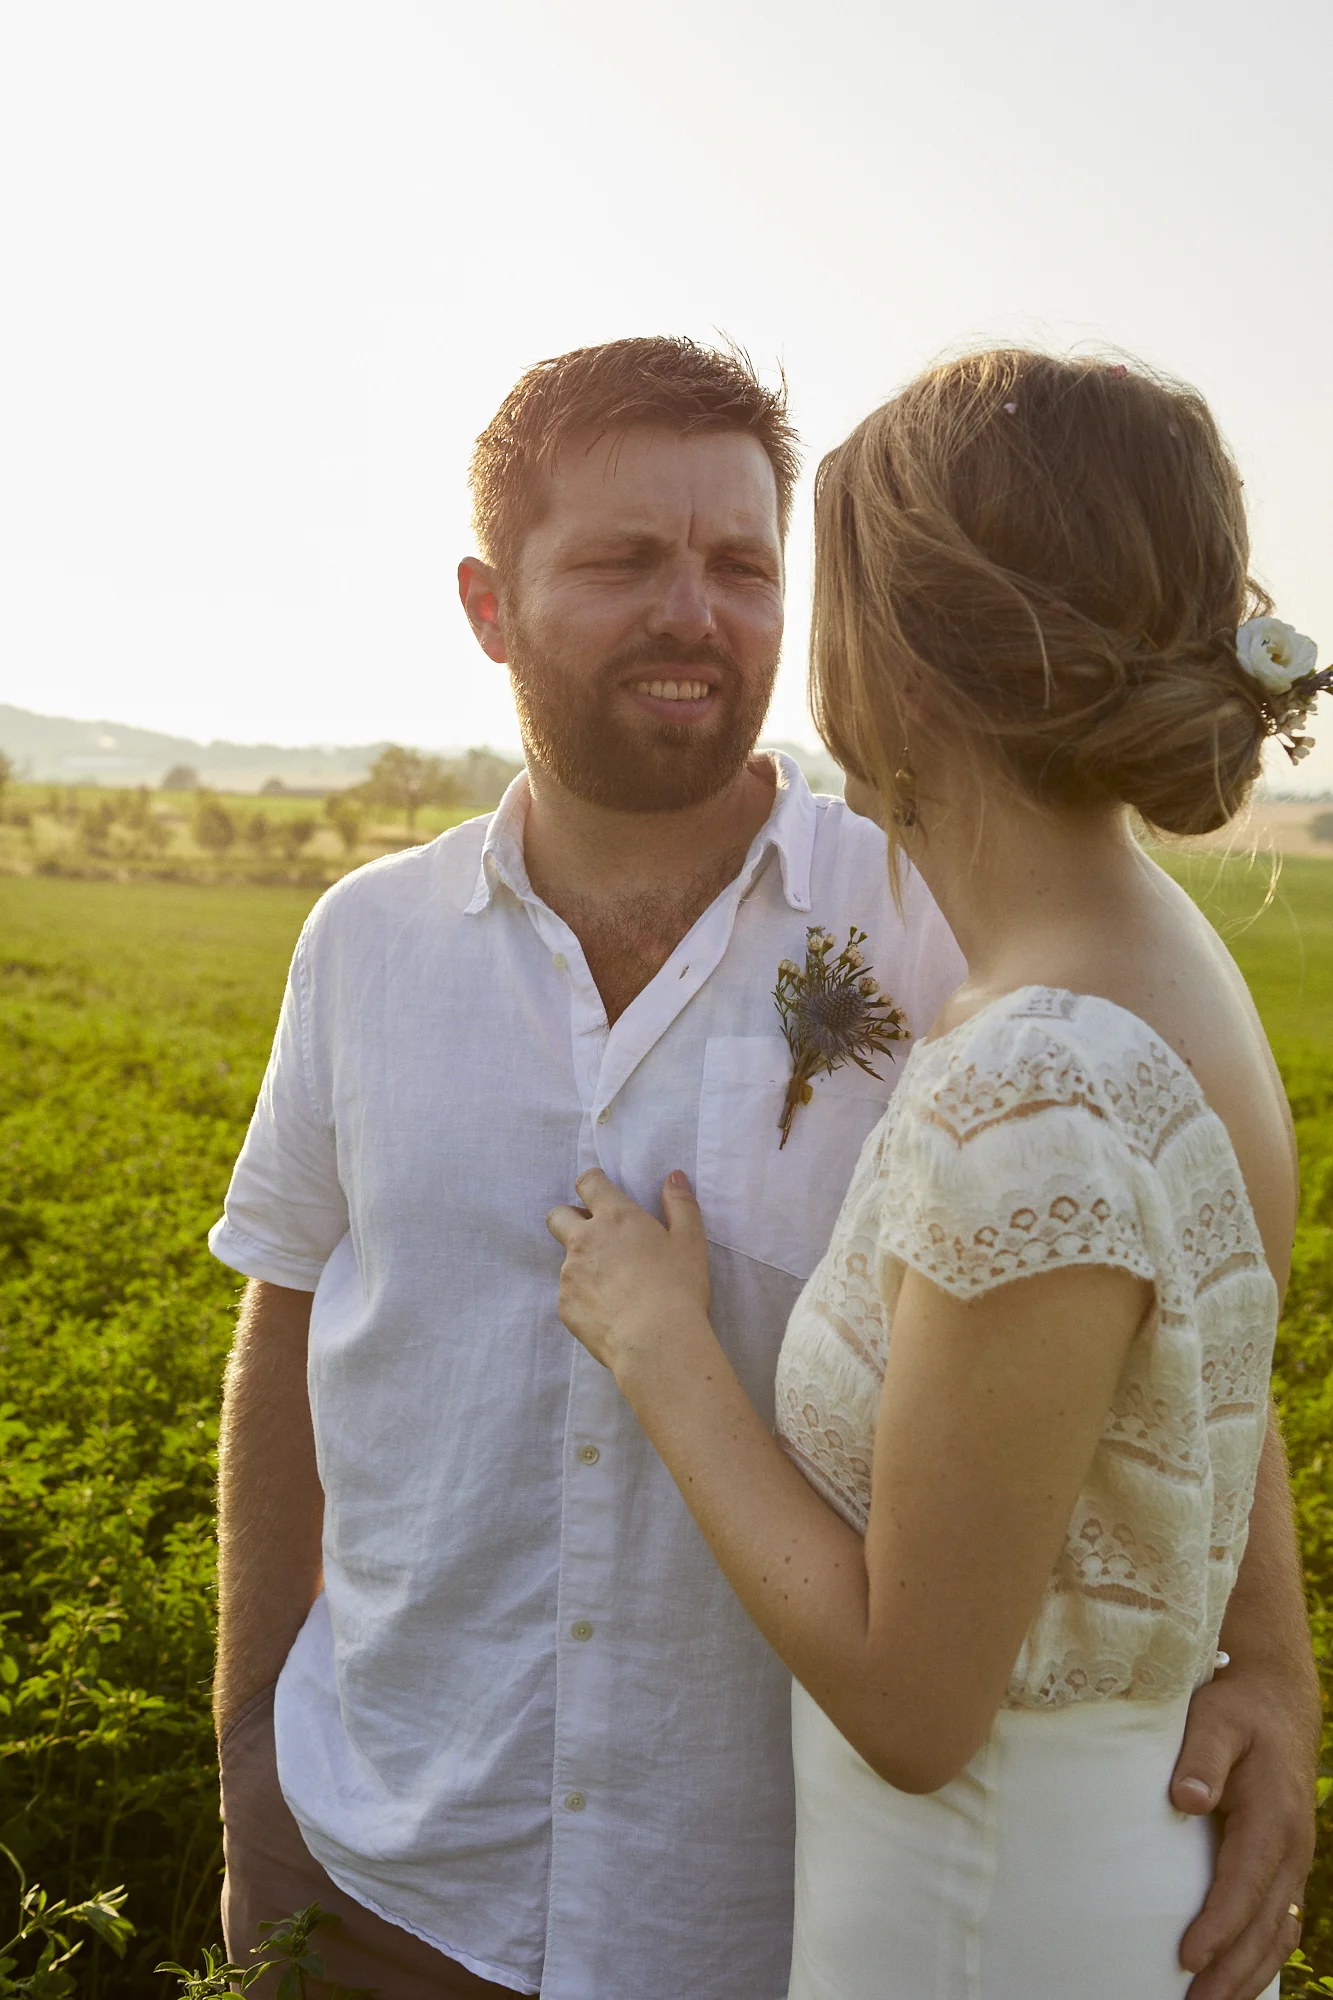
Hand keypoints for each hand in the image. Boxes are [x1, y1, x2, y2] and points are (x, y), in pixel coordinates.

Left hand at [546, 1170, 710, 1385]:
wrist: (657, 1342)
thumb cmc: (678, 1287)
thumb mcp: (690, 1241)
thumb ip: (680, 1204)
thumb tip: (673, 1177)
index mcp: (614, 1218)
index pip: (588, 1183)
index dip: (592, 1184)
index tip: (602, 1194)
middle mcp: (584, 1241)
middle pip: (557, 1216)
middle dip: (569, 1218)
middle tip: (596, 1236)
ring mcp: (570, 1275)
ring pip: (567, 1260)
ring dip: (584, 1265)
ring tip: (616, 1287)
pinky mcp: (565, 1307)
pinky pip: (570, 1295)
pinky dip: (586, 1298)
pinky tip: (611, 1312)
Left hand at [1172, 1666, 1316, 1998]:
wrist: (1277, 1702)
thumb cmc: (1237, 1710)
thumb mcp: (1215, 1719)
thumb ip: (1200, 1757)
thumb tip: (1187, 1800)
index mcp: (1273, 1817)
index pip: (1244, 1885)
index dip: (1218, 1927)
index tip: (1187, 1957)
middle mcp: (1291, 1848)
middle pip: (1264, 1925)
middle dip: (1232, 1971)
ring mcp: (1293, 1861)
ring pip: (1277, 1933)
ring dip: (1248, 1974)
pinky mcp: (1285, 1865)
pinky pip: (1280, 1922)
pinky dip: (1262, 1957)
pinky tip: (1238, 1979)